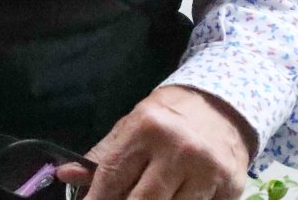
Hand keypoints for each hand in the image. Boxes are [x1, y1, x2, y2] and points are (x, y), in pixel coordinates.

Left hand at [60, 85, 256, 199]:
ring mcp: (207, 170)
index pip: (113, 175)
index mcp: (147, 128)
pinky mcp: (231, 188)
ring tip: (144, 197)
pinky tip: (174, 197)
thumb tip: (66, 174)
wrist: (219, 107)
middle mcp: (179, 149)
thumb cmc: (166, 119)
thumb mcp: (130, 126)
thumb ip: (102, 155)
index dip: (96, 199)